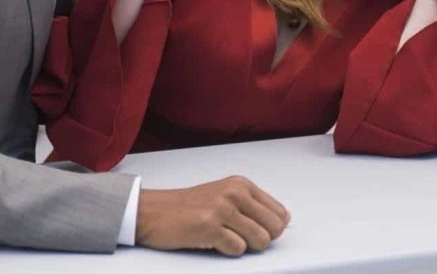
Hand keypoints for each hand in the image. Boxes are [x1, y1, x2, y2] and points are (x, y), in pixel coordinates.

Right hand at [137, 176, 290, 256]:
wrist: (153, 211)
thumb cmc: (188, 207)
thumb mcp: (224, 195)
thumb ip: (253, 205)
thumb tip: (284, 221)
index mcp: (241, 184)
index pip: (280, 213)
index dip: (271, 229)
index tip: (253, 230)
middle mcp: (234, 193)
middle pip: (274, 228)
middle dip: (261, 240)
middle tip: (238, 237)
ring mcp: (222, 209)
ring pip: (260, 240)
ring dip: (244, 246)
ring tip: (224, 238)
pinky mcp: (210, 226)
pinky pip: (238, 249)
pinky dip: (227, 251)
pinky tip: (211, 241)